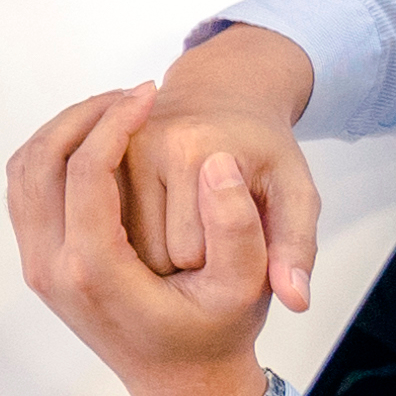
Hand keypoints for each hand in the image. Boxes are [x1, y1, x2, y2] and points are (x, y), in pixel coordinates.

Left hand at [8, 85, 289, 395]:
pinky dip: (51, 156)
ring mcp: (39, 268)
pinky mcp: (40, 264)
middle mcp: (53, 270)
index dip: (116, 122)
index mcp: (96, 272)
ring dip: (61, 132)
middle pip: (40, 164)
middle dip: (82, 116)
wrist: (183, 384)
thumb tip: (217, 162)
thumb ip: (238, 226)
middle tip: (132, 94)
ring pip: (23, 175)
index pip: (85, 171)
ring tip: (117, 110)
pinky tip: (102, 142)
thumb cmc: (217, 334)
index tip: (150, 93)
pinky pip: (26, 193)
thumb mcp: (245, 287)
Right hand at [110, 84, 332, 322]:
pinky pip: (103, 226)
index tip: (232, 240)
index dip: (213, 264)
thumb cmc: (262, 151)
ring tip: (179, 226)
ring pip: (119, 245)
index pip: (191, 254)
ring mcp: (114, 152)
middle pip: (148, 251)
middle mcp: (146, 145)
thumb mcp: (295, 196)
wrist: (224, 94)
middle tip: (206, 236)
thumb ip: (296, 247)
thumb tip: (297, 301)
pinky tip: (151, 220)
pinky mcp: (98, 158)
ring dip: (148, 251)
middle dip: (177, 262)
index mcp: (196, 154)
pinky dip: (126, 235)